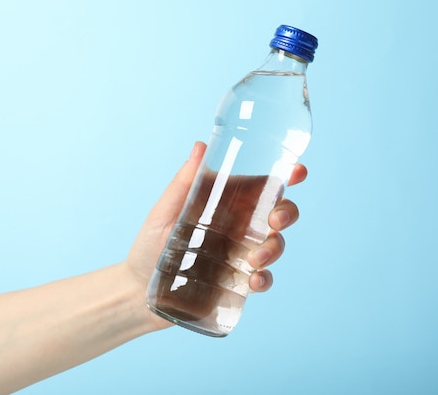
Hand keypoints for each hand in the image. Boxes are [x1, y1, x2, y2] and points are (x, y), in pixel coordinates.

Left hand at [124, 141, 307, 330]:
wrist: (138, 291)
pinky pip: (264, 279)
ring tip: (254, 259)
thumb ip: (184, 182)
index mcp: (226, 204)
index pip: (262, 187)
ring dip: (275, 248)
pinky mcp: (239, 283)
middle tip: (276, 220)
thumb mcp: (164, 211)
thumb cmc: (149, 245)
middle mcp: (239, 227)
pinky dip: (266, 279)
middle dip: (287, 213)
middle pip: (278, 213)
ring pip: (276, 245)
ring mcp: (241, 255)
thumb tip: (200, 146)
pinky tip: (254, 280)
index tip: (299, 171)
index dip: (286, 176)